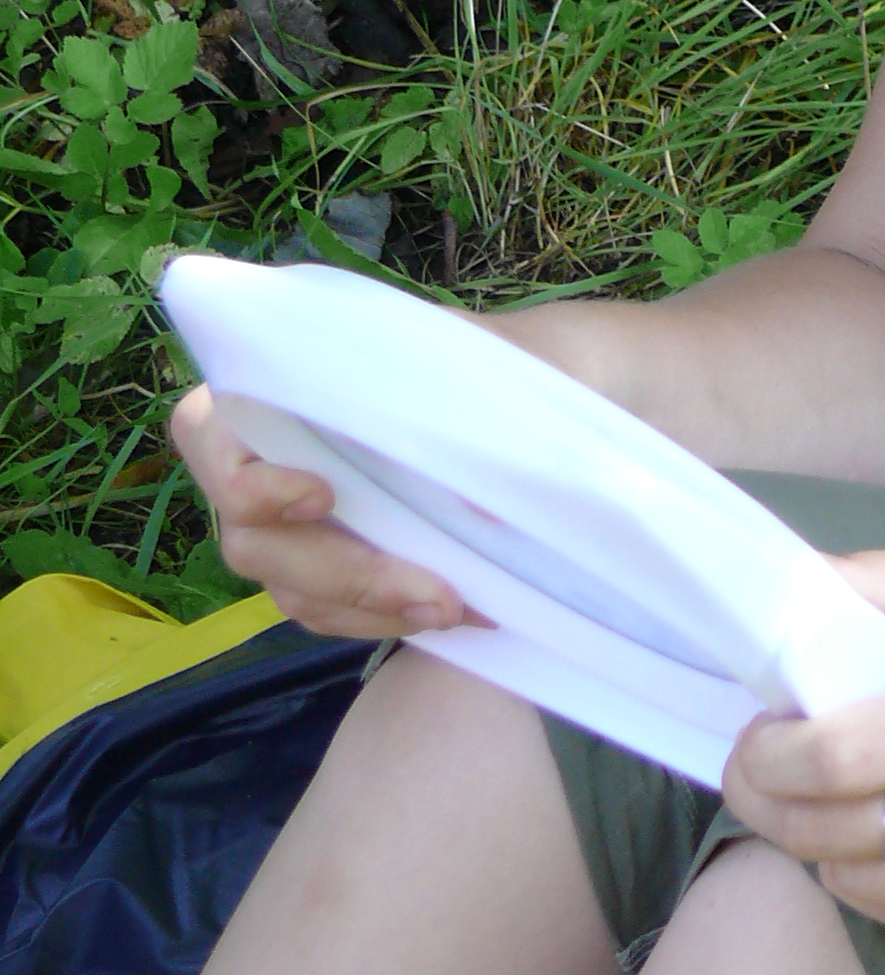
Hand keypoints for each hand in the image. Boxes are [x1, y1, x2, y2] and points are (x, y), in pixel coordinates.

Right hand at [167, 297, 604, 642]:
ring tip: (454, 609)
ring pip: (289, 582)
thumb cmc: (530, 355)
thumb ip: (479, 417)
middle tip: (430, 590)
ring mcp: (301, 511)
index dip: (249, 477)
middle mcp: (275, 446)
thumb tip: (467, 507)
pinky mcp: (340, 557)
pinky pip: (328, 608)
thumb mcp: (512, 363)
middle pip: (250, 534)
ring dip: (364, 606)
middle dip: (339, 570)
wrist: (584, 389)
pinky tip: (449, 614)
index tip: (325, 497)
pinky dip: (380, 619)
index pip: (209, 430)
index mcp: (289, 372)